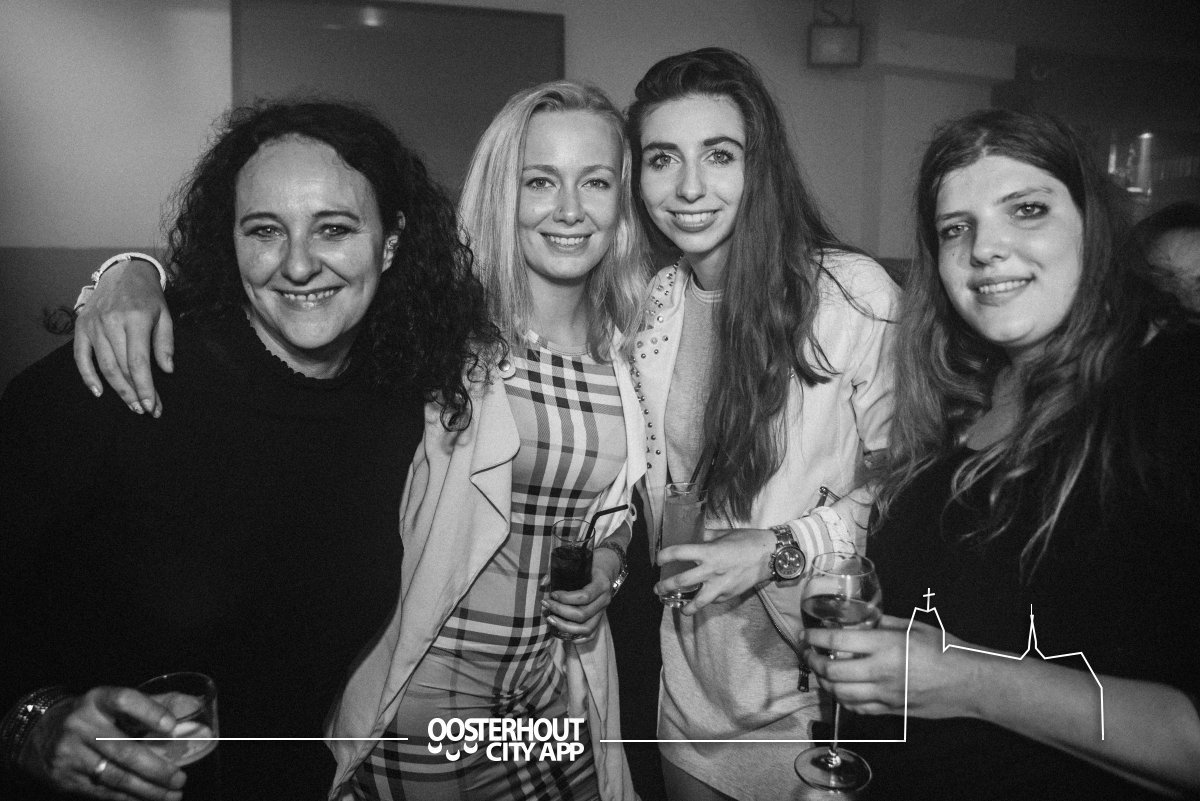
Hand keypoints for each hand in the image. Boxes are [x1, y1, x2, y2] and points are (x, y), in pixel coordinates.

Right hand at [19, 687, 185, 799]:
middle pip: (124, 749)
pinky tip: (147, 799)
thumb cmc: (91, 716)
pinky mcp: (65, 778)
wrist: (38, 734)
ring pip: (115, 776)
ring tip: (172, 794)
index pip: (124, 699)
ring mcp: (70, 753)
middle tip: (180, 778)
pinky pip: (103, 792)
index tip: (173, 727)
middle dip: (156, 768)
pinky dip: (129, 798)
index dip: (149, 712)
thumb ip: (152, 703)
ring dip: (148, 790)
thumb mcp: (112, 702)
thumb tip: (193, 707)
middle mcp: (81, 724)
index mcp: (97, 700)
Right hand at [74, 259, 172, 416]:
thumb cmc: (148, 297)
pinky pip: (81, 357)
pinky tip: (99, 392)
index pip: (139, 362)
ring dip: (118, 389)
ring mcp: (93, 325)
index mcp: (135, 319)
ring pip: (104, 366)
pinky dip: (88, 377)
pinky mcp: (81, 327)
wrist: (123, 272)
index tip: (153, 405)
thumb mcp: (165, 315)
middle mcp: (111, 323)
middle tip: (146, 410)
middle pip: (121, 367)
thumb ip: (165, 343)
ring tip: (132, 404)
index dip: (146, 387)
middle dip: (135, 392)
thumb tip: (167, 370)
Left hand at [542, 547, 620, 640]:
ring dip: (565, 626)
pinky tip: (563, 633)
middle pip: (582, 614)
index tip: (552, 594)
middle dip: (560, 611)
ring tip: (550, 619)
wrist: (608, 567)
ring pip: (586, 628)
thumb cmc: (591, 563)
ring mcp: (603, 611)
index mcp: (601, 583)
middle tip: (546, 605)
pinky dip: (577, 638)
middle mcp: (605, 599)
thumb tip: (543, 584)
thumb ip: (559, 571)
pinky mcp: (600, 618)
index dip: (565, 598)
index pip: (584, 596)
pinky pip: (591, 634)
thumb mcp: (579, 561)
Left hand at [654, 527, 774, 614]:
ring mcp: (720, 585)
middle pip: (681, 581)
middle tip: (657, 588)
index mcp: (709, 552)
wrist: (770, 555)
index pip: (679, 553)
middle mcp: (711, 570)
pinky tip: (701, 599)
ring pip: (697, 602)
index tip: (659, 559)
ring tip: (676, 607)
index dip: (664, 556)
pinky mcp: (728, 595)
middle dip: (665, 586)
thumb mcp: (724, 534)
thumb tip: (693, 535)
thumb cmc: (747, 541)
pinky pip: (712, 600)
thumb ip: (706, 537)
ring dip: (684, 606)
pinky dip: (705, 601)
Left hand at [803, 615, 982, 718]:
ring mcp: (885, 695)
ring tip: (822, 672)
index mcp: (886, 646)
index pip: (838, 641)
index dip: (816, 638)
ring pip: (840, 693)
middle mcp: (881, 672)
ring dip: (825, 683)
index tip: (808, 635)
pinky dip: (844, 699)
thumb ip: (884, 624)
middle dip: (814, 662)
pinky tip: (842, 689)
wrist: (971, 683)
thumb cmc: (947, 650)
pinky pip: (858, 708)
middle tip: (810, 653)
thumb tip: (862, 621)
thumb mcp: (915, 627)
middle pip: (832, 671)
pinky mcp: (891, 710)